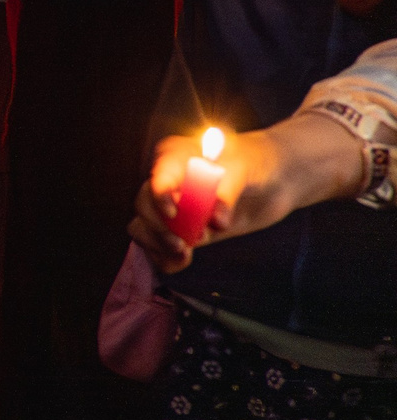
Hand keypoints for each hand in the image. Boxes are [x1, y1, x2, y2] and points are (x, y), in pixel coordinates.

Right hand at [131, 113, 362, 271]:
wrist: (275, 178)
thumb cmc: (256, 163)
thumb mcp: (243, 170)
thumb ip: (227, 192)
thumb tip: (216, 223)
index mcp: (175, 158)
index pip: (157, 178)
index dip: (159, 198)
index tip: (174, 215)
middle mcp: (167, 181)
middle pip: (144, 206)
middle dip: (160, 228)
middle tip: (184, 244)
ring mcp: (172, 206)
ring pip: (143, 227)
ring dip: (158, 245)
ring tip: (184, 255)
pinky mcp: (181, 228)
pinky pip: (158, 247)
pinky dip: (164, 258)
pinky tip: (183, 262)